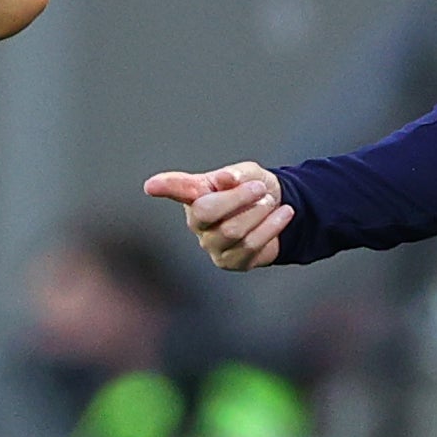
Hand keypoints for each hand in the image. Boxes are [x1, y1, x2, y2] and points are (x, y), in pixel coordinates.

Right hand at [143, 163, 291, 270]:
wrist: (277, 211)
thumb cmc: (252, 188)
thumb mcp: (246, 174)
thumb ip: (235, 175)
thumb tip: (225, 180)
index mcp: (195, 197)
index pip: (177, 189)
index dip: (165, 187)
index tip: (151, 186)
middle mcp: (197, 223)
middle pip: (207, 212)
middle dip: (237, 198)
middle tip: (259, 188)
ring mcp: (213, 246)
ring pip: (233, 231)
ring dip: (258, 213)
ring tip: (270, 201)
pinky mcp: (232, 262)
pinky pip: (251, 246)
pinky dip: (272, 226)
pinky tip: (284, 213)